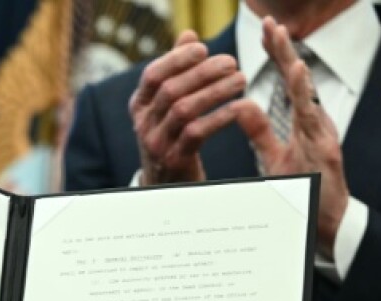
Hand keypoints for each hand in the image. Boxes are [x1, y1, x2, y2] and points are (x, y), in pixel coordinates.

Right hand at [130, 29, 246, 184]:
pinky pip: (197, 134)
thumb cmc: (171, 136)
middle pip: (170, 90)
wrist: (166, 184)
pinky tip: (238, 107)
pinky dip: (219, 117)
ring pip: (184, 110)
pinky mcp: (174, 160)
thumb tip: (189, 35)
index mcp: (139, 106)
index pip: (153, 75)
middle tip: (231, 62)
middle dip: (203, 73)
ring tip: (241, 79)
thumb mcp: (166, 105)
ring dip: (215, 92)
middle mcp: (143, 124)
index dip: (177, 59)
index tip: (203, 48)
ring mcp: (156, 143)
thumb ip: (176, 70)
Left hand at [233, 17, 349, 256]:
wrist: (325, 222)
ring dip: (294, 67)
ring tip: (283, 41)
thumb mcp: (274, 157)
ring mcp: (322, 135)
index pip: (287, 81)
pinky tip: (298, 76)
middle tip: (271, 23)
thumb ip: (260, 132)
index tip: (265, 30)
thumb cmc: (302, 188)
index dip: (277, 55)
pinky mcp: (326, 150)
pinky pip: (313, 121)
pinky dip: (306, 97)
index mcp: (302, 121)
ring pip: (307, 95)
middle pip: (298, 80)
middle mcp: (314, 122)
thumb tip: (241, 106)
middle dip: (284, 51)